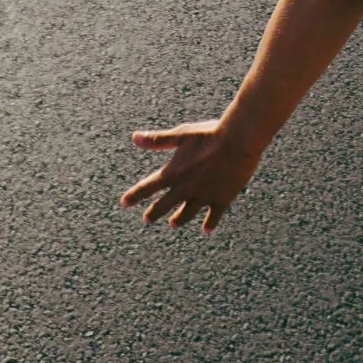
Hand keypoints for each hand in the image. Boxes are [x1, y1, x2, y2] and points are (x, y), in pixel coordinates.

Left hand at [119, 118, 263, 234]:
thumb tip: (135, 138)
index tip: (124, 203)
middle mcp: (185, 189)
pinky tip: (207, 229)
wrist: (238, 141)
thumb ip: (158, 140)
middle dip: (154, 212)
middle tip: (147, 219)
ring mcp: (203, 196)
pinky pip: (213, 215)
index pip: (148, 187)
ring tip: (174, 224)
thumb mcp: (182, 134)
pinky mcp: (221, 199)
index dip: (134, 195)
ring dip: (179, 219)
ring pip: (187, 213)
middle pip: (164, 205)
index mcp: (173, 173)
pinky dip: (209, 223)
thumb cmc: (210, 134)